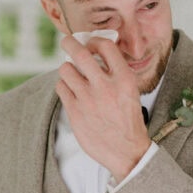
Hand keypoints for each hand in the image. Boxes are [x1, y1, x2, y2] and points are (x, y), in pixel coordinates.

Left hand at [56, 34, 151, 180]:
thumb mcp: (132, 93)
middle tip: (67, 42)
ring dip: (67, 68)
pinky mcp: (75, 111)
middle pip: (79, 53)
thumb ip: (116, 74)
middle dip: (70, 43)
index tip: (90, 44)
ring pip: (65, 69)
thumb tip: (97, 56)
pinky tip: (70, 90)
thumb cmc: (129, 122)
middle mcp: (105, 86)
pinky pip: (61, 87)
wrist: (127, 151)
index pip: (105, 46)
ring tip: (72, 74)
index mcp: (124, 79)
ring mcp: (88, 99)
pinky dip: (64, 85)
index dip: (94, 41)